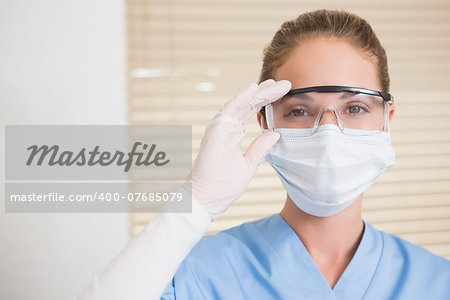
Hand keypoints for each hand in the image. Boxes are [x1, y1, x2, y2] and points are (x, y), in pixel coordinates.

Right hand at [187, 79, 290, 219]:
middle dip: (266, 93)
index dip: (266, 101)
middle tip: (283, 83)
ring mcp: (220, 129)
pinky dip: (240, 99)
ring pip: (241, 104)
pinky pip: (229, 111)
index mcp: (234, 135)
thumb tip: (274, 132)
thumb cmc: (224, 186)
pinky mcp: (215, 132)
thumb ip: (260, 147)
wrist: (208, 200)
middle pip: (248, 105)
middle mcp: (227, 129)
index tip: (283, 92)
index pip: (252, 112)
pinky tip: (253, 89)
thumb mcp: (249, 163)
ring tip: (273, 83)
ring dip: (256, 93)